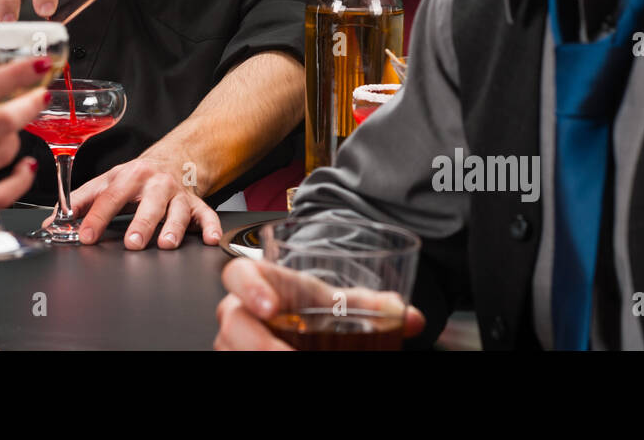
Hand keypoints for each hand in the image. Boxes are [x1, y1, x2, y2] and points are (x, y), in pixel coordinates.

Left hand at [55, 157, 222, 248]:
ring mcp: (177, 193)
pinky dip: (210, 226)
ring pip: (178, 210)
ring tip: (167, 243)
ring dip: (173, 227)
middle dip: (140, 223)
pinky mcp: (196, 203)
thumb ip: (80, 202)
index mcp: (128, 176)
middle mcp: (154, 183)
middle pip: (147, 203)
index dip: (96, 216)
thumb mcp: (107, 182)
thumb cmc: (135, 176)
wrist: (174, 158)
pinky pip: (206, 214)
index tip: (85, 235)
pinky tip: (209, 238)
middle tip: (131, 242)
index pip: (109, 196)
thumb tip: (52, 223)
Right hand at [214, 258, 426, 349]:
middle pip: (233, 324)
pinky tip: (291, 368)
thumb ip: (373, 306)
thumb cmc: (308, 304)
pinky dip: (259, 368)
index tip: (272, 307)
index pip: (239, 274)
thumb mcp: (337, 301)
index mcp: (260, 281)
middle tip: (292, 357)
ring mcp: (233, 341)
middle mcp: (239, 310)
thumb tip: (412, 318)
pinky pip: (237, 364)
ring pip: (231, 351)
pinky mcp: (235, 358)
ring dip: (260, 359)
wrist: (297, 318)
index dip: (250, 288)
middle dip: (259, 345)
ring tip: (297, 362)